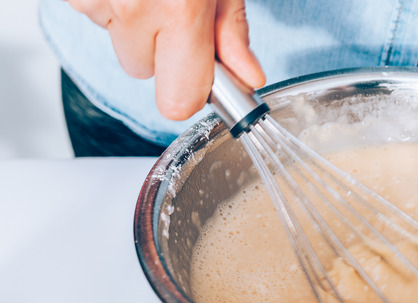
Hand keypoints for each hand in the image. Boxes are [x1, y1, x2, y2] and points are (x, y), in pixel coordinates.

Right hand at [67, 0, 265, 119]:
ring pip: (118, 43)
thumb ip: (232, 30)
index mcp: (181, 10)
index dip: (191, 90)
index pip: (179, 102)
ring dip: (132, 22)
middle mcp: (134, 9)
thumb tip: (248, 78)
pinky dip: (108, 1)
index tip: (200, 75)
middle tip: (171, 9)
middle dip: (159, 50)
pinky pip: (94, 14)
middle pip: (143, 73)